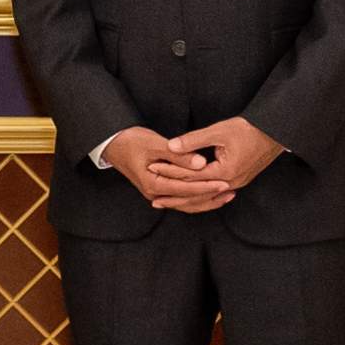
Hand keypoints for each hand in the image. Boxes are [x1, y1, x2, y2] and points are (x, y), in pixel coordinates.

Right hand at [102, 125, 230, 213]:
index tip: (224, 182)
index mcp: (153, 184)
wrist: (113, 143)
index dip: (206, 186)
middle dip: (210, 197)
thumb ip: (179, 156)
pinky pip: (181, 198)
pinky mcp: (159, 189)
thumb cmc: (132, 141)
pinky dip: (196, 197)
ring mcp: (156, 194)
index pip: (186, 189)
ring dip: (206, 200)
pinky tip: (209, 194)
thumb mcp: (155, 145)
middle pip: (187, 201)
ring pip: (185, 203)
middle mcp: (155, 194)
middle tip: (230, 191)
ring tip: (226, 195)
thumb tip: (201, 164)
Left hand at [165, 116, 285, 197]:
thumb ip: (193, 140)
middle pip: (197, 194)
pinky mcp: (238, 181)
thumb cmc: (249, 129)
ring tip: (169, 202)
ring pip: (206, 197)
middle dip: (175, 196)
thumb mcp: (219, 131)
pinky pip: (215, 193)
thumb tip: (171, 146)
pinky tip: (192, 196)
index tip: (152, 168)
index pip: (190, 176)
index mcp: (225, 172)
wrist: (275, 133)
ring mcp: (236, 184)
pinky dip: (201, 195)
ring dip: (187, 199)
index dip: (170, 172)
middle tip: (154, 200)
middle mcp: (230, 183)